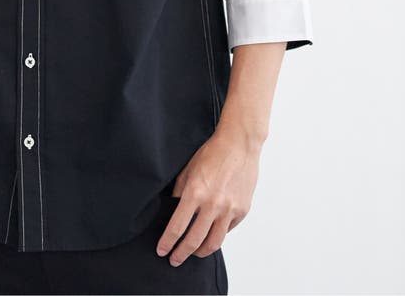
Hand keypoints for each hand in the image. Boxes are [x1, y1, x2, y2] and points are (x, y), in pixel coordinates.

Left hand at [155, 129, 259, 265]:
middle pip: (195, 241)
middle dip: (182, 254)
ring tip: (193, 252)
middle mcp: (213, 204)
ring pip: (214, 242)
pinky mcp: (242, 210)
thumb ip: (180, 192)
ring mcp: (230, 209)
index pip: (177, 227)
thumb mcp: (188, 170)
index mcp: (195, 192)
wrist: (239, 144)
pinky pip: (227, 230)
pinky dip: (218, 234)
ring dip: (201, 252)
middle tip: (174, 259)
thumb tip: (173, 211)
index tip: (162, 251)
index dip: (168, 242)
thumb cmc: (212, 153)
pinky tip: (211, 233)